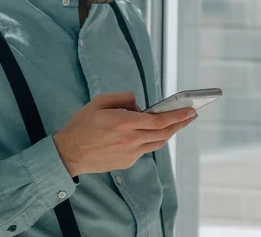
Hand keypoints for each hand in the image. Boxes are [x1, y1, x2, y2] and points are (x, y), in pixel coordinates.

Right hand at [53, 91, 197, 176]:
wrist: (68, 154)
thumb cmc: (82, 125)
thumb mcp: (99, 102)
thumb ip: (122, 99)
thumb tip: (139, 104)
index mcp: (123, 123)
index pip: (159, 120)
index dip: (178, 116)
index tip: (191, 110)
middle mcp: (130, 140)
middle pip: (164, 133)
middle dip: (181, 123)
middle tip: (192, 116)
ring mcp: (130, 153)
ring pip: (157, 143)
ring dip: (170, 133)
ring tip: (177, 123)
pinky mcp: (127, 162)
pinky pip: (145, 149)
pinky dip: (151, 140)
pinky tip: (152, 133)